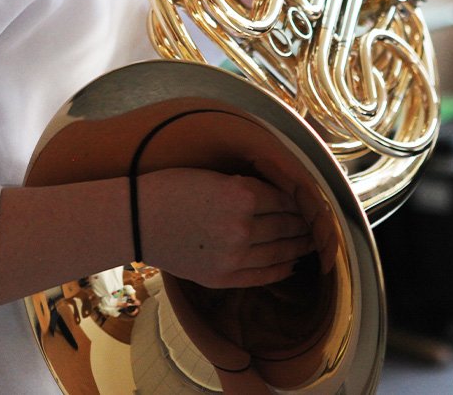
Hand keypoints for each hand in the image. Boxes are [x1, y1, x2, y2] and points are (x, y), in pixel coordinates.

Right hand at [137, 168, 312, 288]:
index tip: (310, 203)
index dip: (302, 202)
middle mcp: (243, 227)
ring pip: (280, 251)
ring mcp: (233, 256)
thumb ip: (248, 188)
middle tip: (317, 224)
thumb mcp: (215, 176)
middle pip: (288, 226)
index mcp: (243, 195)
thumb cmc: (170, 188)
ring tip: (309, 244)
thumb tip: (281, 198)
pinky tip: (290, 264)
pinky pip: (263, 275)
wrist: (135, 218)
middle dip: (305, 225)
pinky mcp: (222, 277)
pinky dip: (281, 270)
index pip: (288, 200)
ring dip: (299, 247)